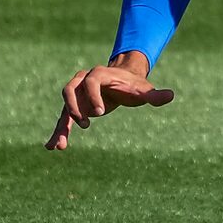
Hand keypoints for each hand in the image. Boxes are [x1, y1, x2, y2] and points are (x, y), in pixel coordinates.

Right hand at [45, 51, 174, 150]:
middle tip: (85, 125)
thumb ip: (154, 95)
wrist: (122, 82)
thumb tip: (171, 96)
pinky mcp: (75, 108)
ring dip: (61, 125)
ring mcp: (77, 95)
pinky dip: (58, 132)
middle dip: (73, 107)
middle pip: (70, 89)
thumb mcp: (144, 90)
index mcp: (100, 74)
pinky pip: (64, 120)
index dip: (93, 94)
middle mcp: (84, 82)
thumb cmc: (133, 85)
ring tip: (61, 146)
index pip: (91, 81)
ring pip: (64, 106)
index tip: (100, 112)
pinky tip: (52, 148)